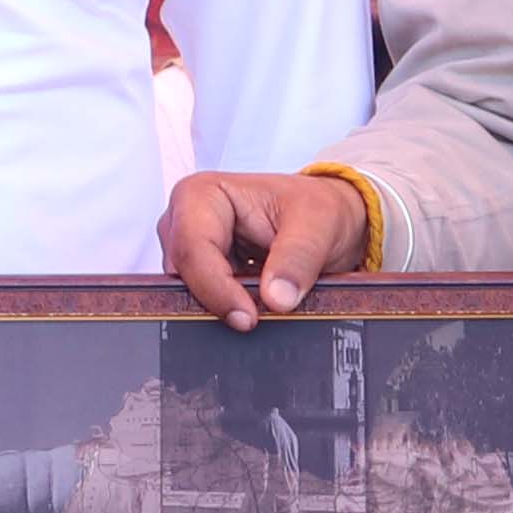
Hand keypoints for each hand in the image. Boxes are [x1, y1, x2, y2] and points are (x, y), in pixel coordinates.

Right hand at [161, 167, 361, 323]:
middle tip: (258, 318)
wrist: (329, 222)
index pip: (192, 249)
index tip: (248, 317)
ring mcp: (191, 252)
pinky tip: (258, 306)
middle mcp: (185, 222)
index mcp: (202, 194)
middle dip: (219, 301)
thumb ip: (298, 257)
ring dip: (226, 307)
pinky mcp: (203, 277)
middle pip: (184, 276)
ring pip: (190, 296)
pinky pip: (204, 305)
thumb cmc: (315, 208)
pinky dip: (232, 311)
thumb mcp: (318, 223)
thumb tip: (276, 298)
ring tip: (264, 306)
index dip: (215, 288)